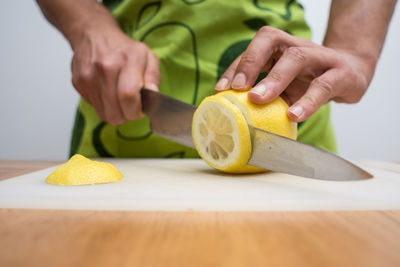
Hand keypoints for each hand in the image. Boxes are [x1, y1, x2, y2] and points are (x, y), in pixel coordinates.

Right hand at [71, 25, 159, 124]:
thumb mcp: (148, 56)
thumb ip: (154, 77)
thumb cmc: (124, 48)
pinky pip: (96, 108)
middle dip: (127, 116)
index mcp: (126, 59)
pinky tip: (109, 93)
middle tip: (132, 107)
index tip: (140, 109)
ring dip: (117, 114)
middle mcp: (105, 68)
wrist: (94, 34)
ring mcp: (88, 77)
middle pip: (116, 113)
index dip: (136, 110)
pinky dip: (105, 106)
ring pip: (105, 115)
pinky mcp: (78, 83)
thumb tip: (153, 94)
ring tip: (122, 101)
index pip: (128, 96)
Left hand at [215, 26, 372, 121]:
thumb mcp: (283, 85)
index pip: (253, 50)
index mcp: (280, 48)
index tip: (221, 89)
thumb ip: (265, 94)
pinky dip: (307, 101)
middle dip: (251, 64)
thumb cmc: (309, 80)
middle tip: (237, 89)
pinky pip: (323, 85)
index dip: (235, 67)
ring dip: (275, 79)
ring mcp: (320, 57)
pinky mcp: (341, 74)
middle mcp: (298, 46)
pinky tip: (294, 115)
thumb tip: (235, 115)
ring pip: (297, 58)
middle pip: (271, 41)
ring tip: (259, 100)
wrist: (352, 73)